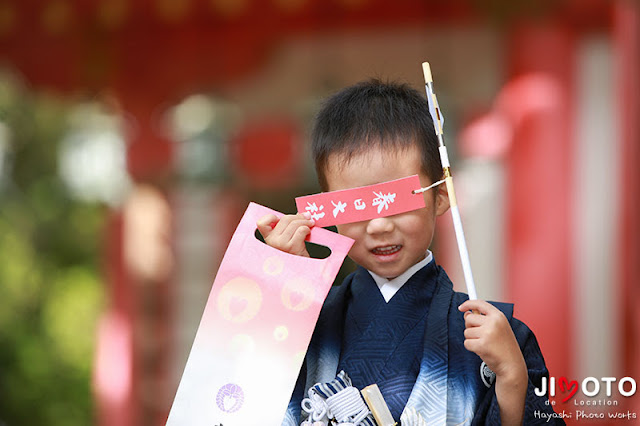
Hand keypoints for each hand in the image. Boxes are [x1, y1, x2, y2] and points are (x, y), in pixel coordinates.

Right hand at [256, 212, 314, 256]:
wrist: (302, 269)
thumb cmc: (295, 254)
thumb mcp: (287, 240)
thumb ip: (288, 227)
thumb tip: (301, 213)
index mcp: (268, 238)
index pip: (261, 223)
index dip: (270, 217)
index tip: (279, 218)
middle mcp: (272, 241)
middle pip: (285, 219)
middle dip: (298, 216)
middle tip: (307, 217)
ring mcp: (280, 244)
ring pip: (294, 224)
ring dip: (305, 222)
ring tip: (310, 224)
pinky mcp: (291, 247)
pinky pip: (301, 230)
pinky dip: (307, 228)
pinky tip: (308, 232)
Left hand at [458, 299, 526, 424]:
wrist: (512, 365)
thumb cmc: (504, 347)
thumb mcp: (499, 328)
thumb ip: (485, 319)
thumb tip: (467, 313)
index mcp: (499, 316)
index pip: (480, 304)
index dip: (468, 304)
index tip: (461, 307)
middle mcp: (493, 322)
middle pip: (469, 318)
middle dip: (470, 327)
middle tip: (480, 335)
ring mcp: (487, 333)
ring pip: (466, 332)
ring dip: (472, 339)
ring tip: (484, 344)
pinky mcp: (481, 345)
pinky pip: (467, 343)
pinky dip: (471, 348)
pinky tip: (482, 350)